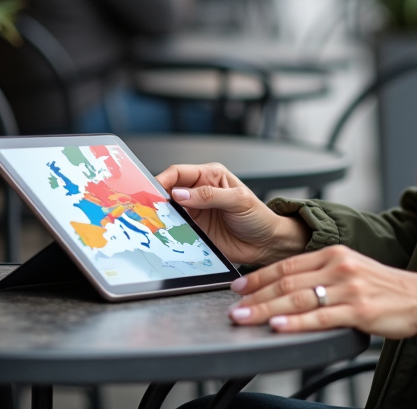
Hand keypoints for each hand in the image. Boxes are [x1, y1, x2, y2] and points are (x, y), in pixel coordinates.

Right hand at [156, 163, 308, 264]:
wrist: (266, 244)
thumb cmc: (259, 217)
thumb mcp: (238, 201)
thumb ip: (209, 195)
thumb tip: (181, 194)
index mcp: (211, 176)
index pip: (179, 173)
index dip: (164, 179)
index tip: (154, 190)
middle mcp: (200, 192)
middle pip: (170, 190)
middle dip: (159, 197)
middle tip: (150, 207)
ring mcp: (196, 212)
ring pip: (170, 210)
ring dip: (163, 215)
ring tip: (157, 221)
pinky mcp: (194, 230)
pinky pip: (176, 228)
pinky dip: (169, 230)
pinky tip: (168, 233)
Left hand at [227, 245, 416, 339]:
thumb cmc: (383, 287)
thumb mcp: (350, 269)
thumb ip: (321, 274)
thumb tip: (285, 285)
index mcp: (334, 253)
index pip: (287, 264)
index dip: (259, 276)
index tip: (238, 286)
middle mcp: (339, 266)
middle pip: (287, 281)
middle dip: (256, 296)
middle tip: (233, 307)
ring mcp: (349, 288)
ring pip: (298, 299)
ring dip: (266, 309)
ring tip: (245, 317)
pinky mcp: (358, 310)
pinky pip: (320, 317)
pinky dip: (296, 323)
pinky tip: (279, 326)